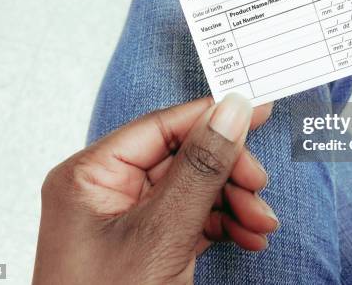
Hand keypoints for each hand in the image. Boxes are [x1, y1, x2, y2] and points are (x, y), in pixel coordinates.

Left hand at [33, 94, 276, 283]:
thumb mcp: (161, 234)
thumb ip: (200, 168)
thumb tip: (230, 111)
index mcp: (91, 174)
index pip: (161, 126)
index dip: (212, 116)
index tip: (256, 110)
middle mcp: (107, 189)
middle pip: (183, 157)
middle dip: (228, 173)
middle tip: (259, 186)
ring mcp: (129, 217)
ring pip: (194, 187)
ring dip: (233, 202)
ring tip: (260, 224)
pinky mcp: (149, 241)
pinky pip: (194, 216)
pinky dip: (224, 224)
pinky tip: (248, 237)